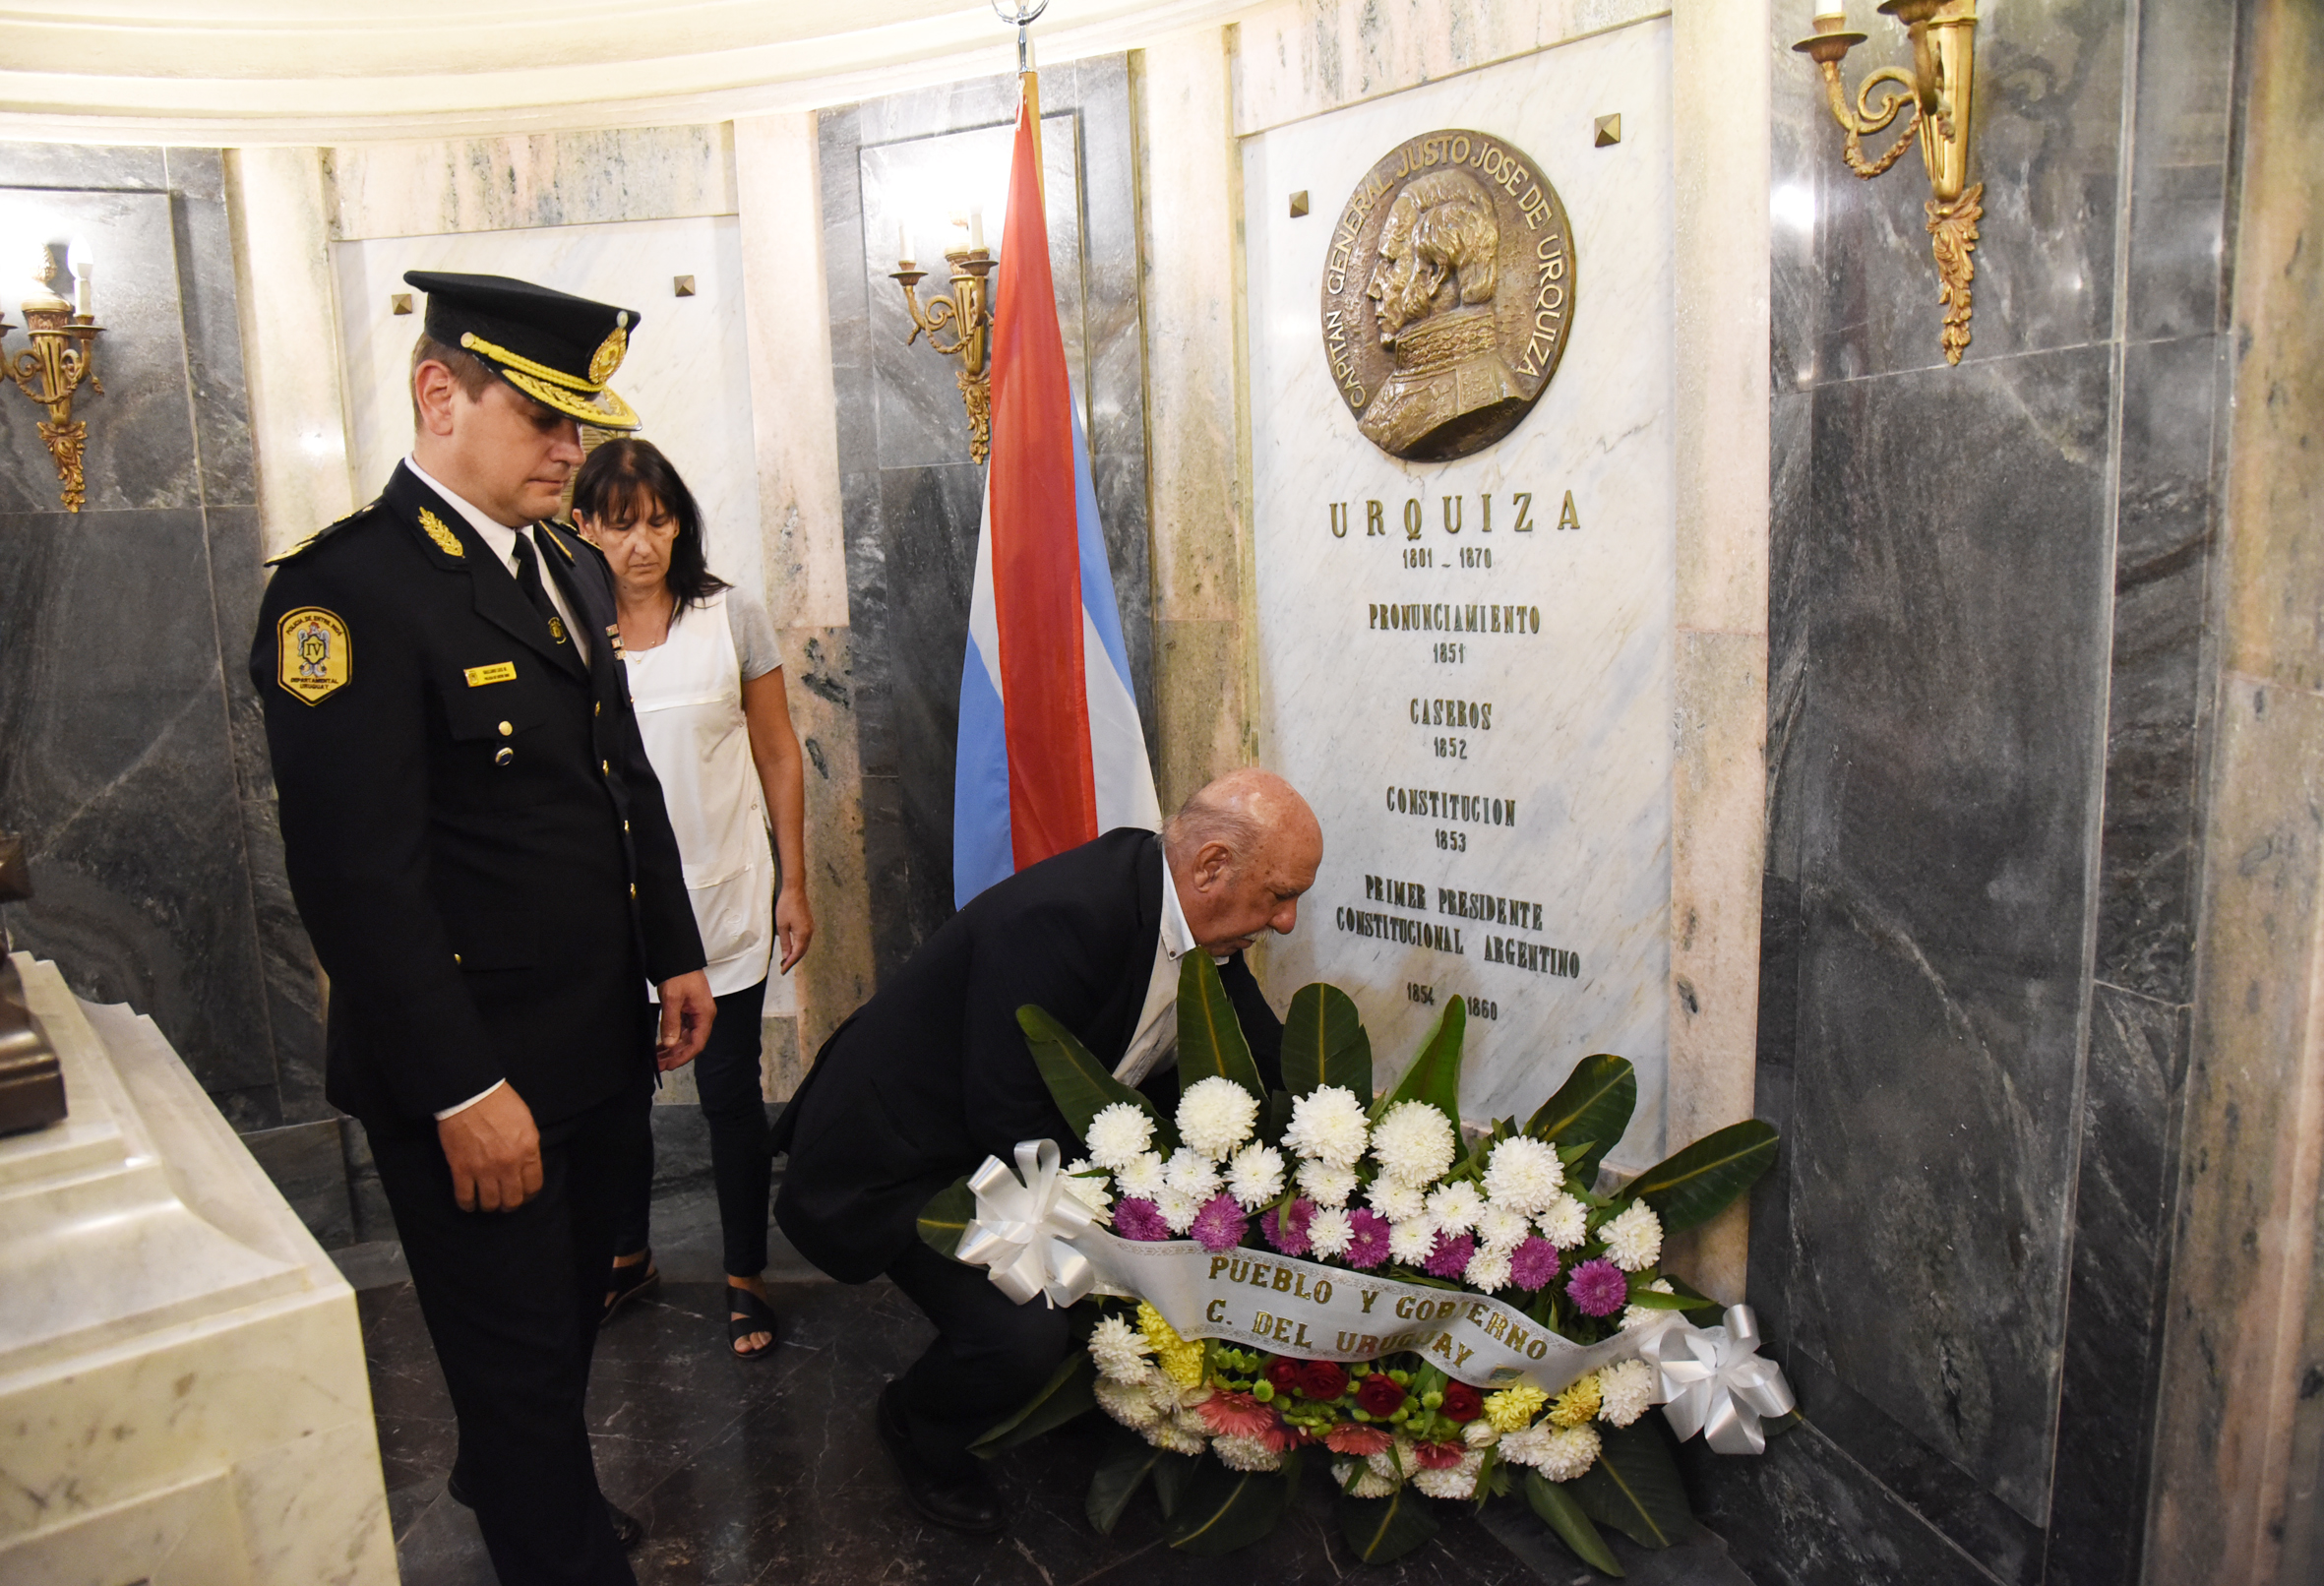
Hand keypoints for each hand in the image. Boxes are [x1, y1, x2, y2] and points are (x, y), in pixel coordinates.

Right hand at [437, 1083, 542, 1212]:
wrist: (470, 1094)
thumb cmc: (500, 1103)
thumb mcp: (526, 1123)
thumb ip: (528, 1147)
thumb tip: (527, 1165)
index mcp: (528, 1151)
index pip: (534, 1186)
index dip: (529, 1195)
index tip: (524, 1196)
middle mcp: (508, 1165)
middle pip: (512, 1200)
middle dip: (510, 1204)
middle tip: (505, 1202)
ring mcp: (484, 1169)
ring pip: (490, 1203)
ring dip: (490, 1206)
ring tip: (487, 1203)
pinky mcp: (461, 1170)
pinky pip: (465, 1198)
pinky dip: (467, 1205)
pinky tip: (469, 1204)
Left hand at [655, 970, 715, 1070]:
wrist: (678, 959)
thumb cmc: (679, 975)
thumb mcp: (673, 999)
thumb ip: (671, 1022)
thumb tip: (669, 1044)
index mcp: (704, 1015)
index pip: (697, 1044)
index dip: (683, 1057)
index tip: (669, 1065)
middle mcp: (702, 1017)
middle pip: (691, 1044)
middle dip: (675, 1056)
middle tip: (658, 1066)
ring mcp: (695, 1015)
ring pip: (684, 1039)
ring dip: (671, 1050)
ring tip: (656, 1059)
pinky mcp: (687, 1012)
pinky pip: (680, 1031)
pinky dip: (670, 1040)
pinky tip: (659, 1047)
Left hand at [776, 886, 814, 972]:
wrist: (795, 890)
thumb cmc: (786, 906)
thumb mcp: (782, 926)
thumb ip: (785, 942)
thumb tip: (786, 956)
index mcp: (803, 934)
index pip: (796, 954)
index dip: (789, 963)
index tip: (782, 971)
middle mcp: (809, 933)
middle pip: (802, 952)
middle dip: (793, 961)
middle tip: (783, 968)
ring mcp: (810, 928)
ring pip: (804, 946)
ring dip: (796, 954)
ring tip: (786, 960)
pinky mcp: (809, 924)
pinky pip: (805, 940)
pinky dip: (799, 947)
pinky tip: (792, 948)